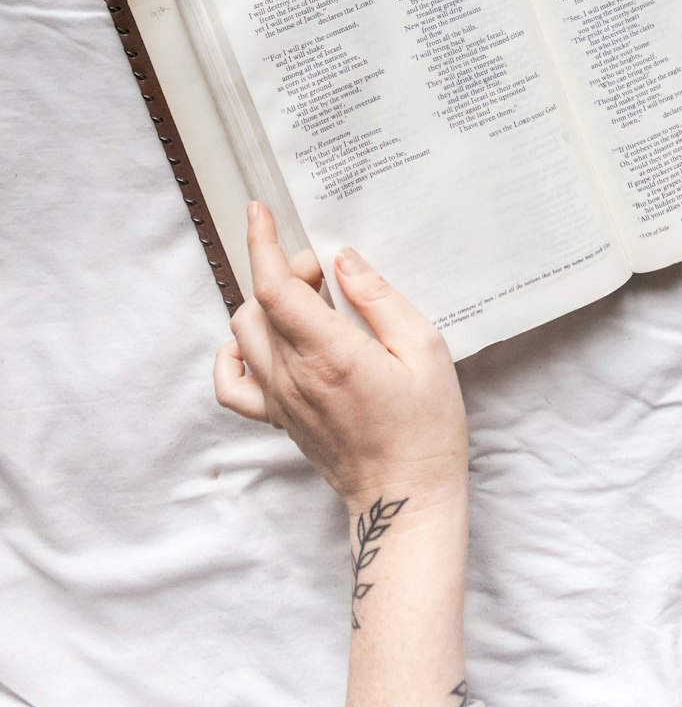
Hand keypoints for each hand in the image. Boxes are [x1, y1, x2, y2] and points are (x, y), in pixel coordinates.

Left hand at [213, 202, 467, 513]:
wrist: (407, 495)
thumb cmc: (426, 425)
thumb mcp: (423, 348)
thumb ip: (379, 298)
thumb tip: (344, 260)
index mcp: (329, 353)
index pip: (274, 287)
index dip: (262, 243)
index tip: (260, 211)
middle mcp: (293, 375)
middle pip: (259, 302)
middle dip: (286, 271)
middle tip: (330, 276)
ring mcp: (280, 400)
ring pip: (243, 332)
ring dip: (268, 304)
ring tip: (312, 305)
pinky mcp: (278, 420)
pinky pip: (231, 384)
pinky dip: (233, 355)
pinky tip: (260, 344)